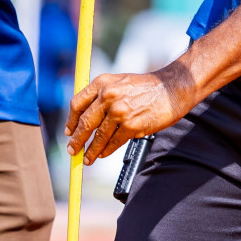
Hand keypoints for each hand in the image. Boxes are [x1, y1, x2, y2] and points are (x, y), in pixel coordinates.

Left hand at [65, 64, 197, 164]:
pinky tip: (102, 154)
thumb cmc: (146, 87)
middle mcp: (109, 96)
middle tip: (72, 150)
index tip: (69, 131)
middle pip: (85, 123)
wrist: (171, 89)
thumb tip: (85, 118)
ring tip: (87, 159)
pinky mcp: (131, 126)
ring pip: (99, 136)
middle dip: (77, 140)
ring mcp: (120, 111)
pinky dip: (106, 150)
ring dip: (91, 150)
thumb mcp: (120, 82)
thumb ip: (102, 95)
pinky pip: (114, 142)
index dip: (71, 121)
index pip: (77, 104)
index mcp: (103, 82)